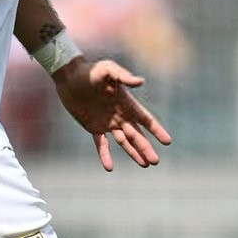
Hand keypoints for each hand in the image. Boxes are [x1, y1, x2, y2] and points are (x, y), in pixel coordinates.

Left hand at [52, 58, 172, 171]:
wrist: (70, 76)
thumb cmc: (90, 70)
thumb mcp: (108, 69)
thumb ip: (123, 76)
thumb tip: (141, 82)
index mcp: (127, 103)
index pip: (145, 119)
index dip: (156, 130)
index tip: (167, 141)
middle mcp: (120, 115)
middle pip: (137, 134)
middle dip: (146, 148)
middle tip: (155, 162)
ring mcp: (108, 122)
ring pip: (124, 142)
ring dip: (134, 153)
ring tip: (144, 165)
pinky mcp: (93, 127)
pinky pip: (101, 144)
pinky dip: (105, 155)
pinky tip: (109, 167)